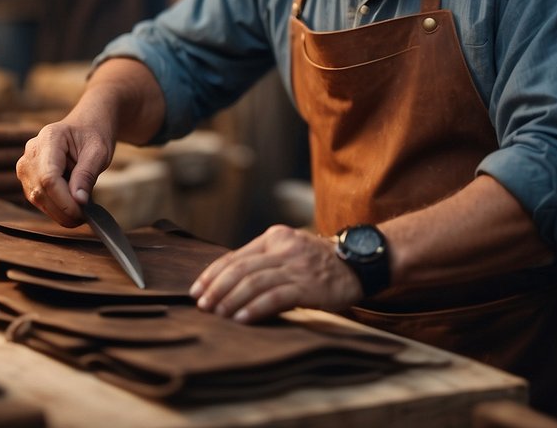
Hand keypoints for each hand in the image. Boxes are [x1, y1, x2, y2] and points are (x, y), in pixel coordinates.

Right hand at [17, 120, 114, 226]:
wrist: (85, 126)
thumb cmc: (93, 135)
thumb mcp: (98, 151)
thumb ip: (86, 175)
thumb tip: (79, 202)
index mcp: (49, 138)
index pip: (49, 177)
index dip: (64, 200)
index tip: (82, 212)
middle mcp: (31, 152)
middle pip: (40, 191)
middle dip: (63, 210)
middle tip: (86, 217)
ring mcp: (26, 166)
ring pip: (37, 199)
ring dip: (60, 212)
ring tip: (82, 213)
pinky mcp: (28, 179)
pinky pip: (39, 200)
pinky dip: (56, 208)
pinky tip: (72, 206)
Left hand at [189, 225, 361, 322]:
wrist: (359, 264)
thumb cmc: (317, 263)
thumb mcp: (288, 252)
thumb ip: (262, 262)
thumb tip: (225, 282)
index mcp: (274, 237)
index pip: (235, 256)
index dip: (213, 274)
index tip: (197, 290)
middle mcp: (283, 248)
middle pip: (241, 268)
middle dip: (217, 288)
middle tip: (202, 305)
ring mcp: (296, 266)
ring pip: (254, 282)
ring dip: (231, 299)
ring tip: (217, 314)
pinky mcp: (308, 286)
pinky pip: (275, 297)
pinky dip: (255, 308)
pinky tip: (241, 318)